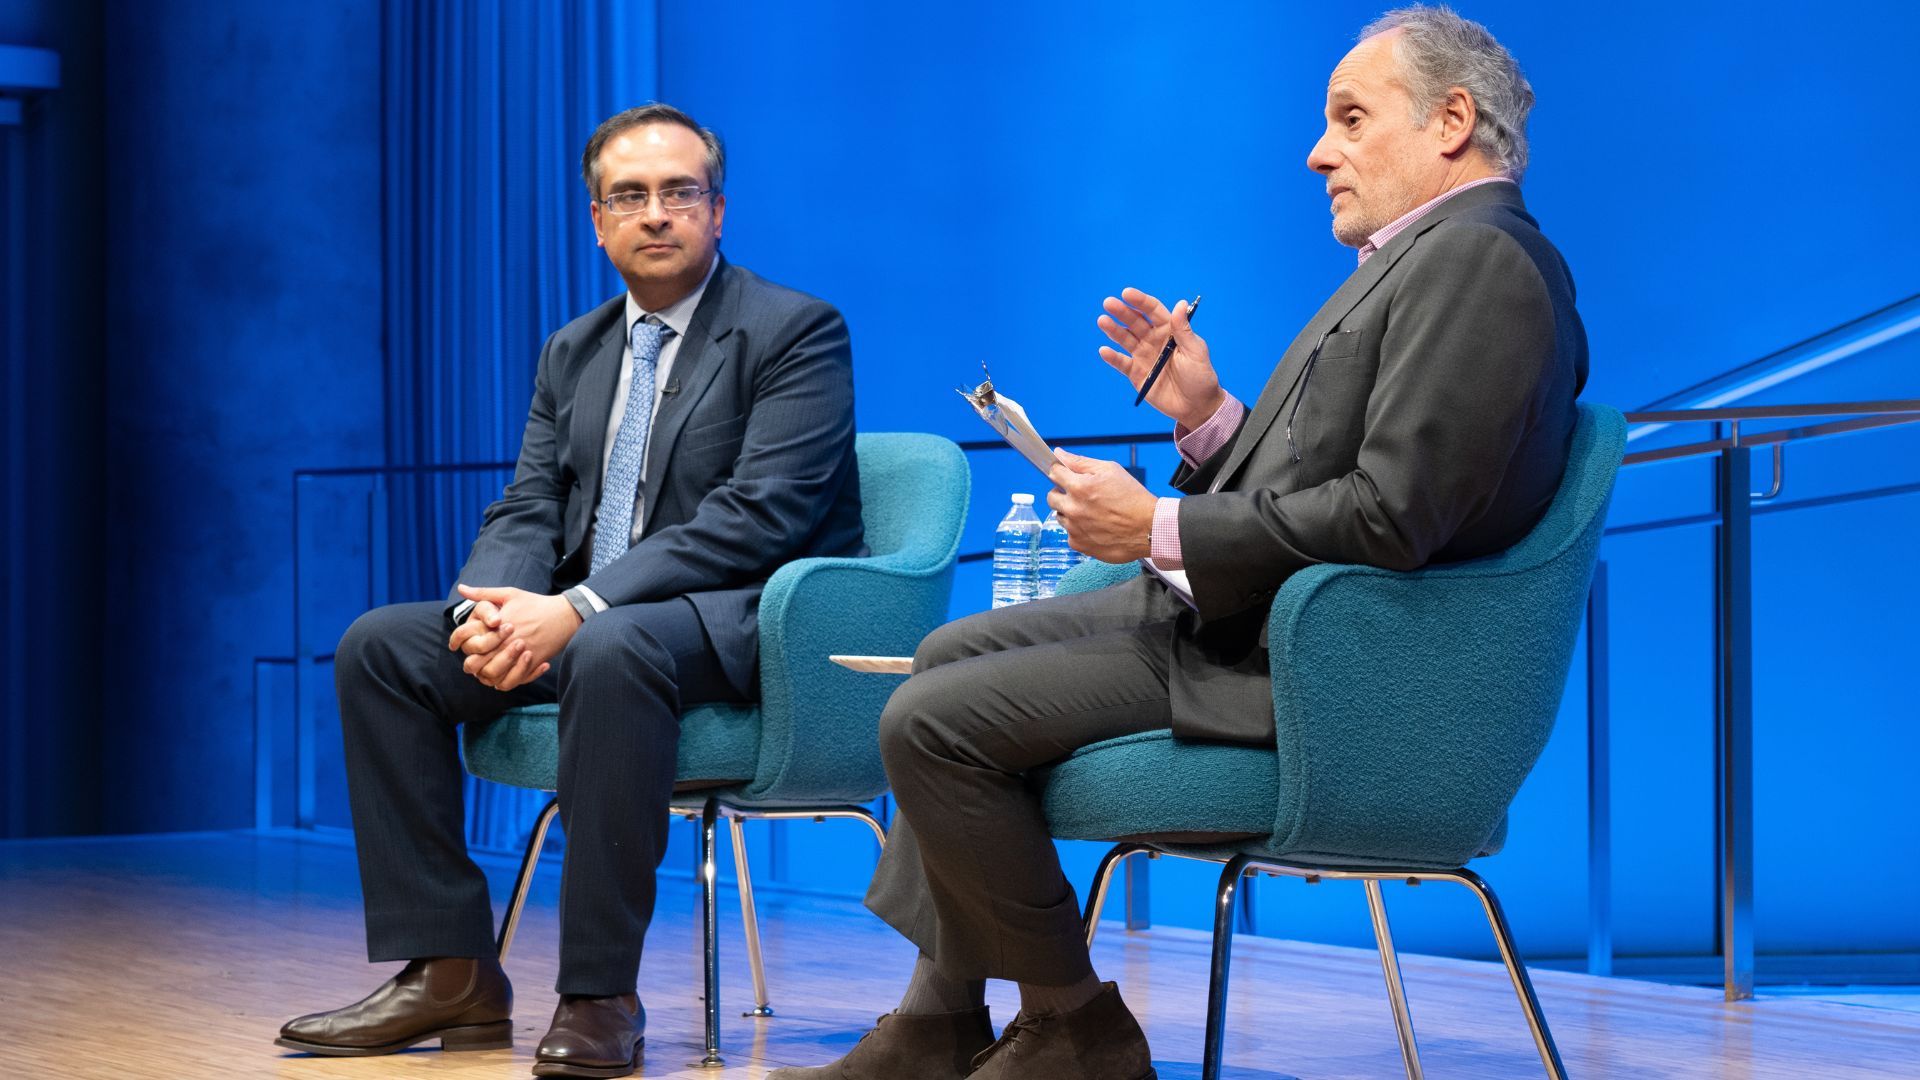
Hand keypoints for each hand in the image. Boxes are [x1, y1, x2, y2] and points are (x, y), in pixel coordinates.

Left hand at [452, 585, 583, 690]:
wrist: (564, 614)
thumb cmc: (535, 603)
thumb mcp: (509, 594)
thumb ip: (483, 594)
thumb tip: (461, 588)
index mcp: (497, 626)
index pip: (470, 644)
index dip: (462, 646)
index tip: (462, 646)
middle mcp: (506, 642)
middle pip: (478, 664)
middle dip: (474, 664)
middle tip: (478, 659)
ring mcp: (519, 655)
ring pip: (493, 676)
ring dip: (488, 675)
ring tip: (491, 667)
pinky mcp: (531, 663)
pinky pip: (513, 682)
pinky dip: (506, 682)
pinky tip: (505, 674)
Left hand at [1046, 450, 1158, 562]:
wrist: (1148, 529)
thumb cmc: (1133, 498)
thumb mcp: (1110, 470)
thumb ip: (1081, 462)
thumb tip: (1059, 454)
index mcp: (1079, 487)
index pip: (1054, 473)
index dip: (1060, 471)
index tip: (1064, 474)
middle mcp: (1073, 508)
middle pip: (1051, 496)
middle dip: (1062, 492)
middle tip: (1080, 494)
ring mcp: (1074, 528)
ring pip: (1060, 515)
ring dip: (1070, 511)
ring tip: (1092, 511)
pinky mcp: (1078, 544)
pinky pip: (1070, 533)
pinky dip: (1079, 529)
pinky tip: (1095, 526)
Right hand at [1097, 287, 1223, 428]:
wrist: (1196, 406)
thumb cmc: (1200, 377)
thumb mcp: (1196, 352)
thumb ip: (1184, 330)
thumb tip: (1179, 303)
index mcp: (1169, 330)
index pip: (1152, 311)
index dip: (1140, 301)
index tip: (1127, 293)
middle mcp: (1154, 340)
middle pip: (1135, 322)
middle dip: (1122, 312)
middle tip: (1108, 303)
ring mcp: (1143, 356)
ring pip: (1125, 339)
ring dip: (1113, 330)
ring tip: (1102, 321)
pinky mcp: (1136, 374)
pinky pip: (1122, 363)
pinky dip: (1112, 357)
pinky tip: (1104, 351)